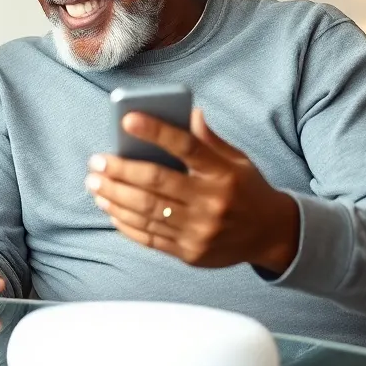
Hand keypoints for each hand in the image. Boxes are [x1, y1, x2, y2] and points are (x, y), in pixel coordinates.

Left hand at [86, 108, 299, 271]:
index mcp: (223, 173)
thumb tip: (188, 113)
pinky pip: (149, 237)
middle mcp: (211, 202)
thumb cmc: (246, 190)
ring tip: (95, 184)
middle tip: (96, 162)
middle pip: (156, 182)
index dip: (155, 131)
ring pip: (146, 211)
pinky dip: (125, 222)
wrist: (270, 235)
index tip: (128, 119)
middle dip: (119, 170)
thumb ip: (209, 140)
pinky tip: (110, 208)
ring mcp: (200, 230)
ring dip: (114, 196)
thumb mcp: (237, 160)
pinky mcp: (190, 253)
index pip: (186, 146)